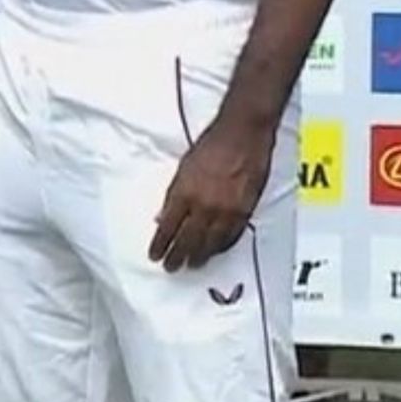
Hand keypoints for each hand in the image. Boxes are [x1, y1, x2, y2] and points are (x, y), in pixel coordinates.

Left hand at [148, 117, 272, 272]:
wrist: (243, 134)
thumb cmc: (211, 144)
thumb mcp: (184, 167)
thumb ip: (174, 194)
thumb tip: (163, 215)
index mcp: (185, 192)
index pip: (168, 227)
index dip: (161, 244)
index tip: (155, 255)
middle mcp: (205, 205)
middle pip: (188, 240)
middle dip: (178, 256)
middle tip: (171, 267)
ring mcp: (227, 210)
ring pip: (211, 243)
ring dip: (200, 256)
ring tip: (192, 265)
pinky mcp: (245, 210)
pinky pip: (231, 237)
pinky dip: (222, 246)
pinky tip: (215, 251)